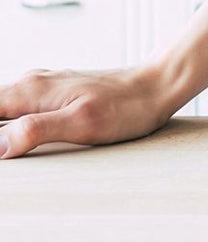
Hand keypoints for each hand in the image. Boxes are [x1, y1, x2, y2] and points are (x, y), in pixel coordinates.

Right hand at [0, 65, 176, 158]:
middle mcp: (31, 83)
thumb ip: (35, 130)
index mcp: (30, 90)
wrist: (157, 86)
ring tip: (10, 153)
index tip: (1, 154)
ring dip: (2, 130)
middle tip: (6, 157)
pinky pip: (18, 109)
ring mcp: (43, 87)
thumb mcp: (81, 123)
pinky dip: (10, 124)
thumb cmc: (126, 106)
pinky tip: (17, 141)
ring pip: (3, 108)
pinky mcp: (55, 95)